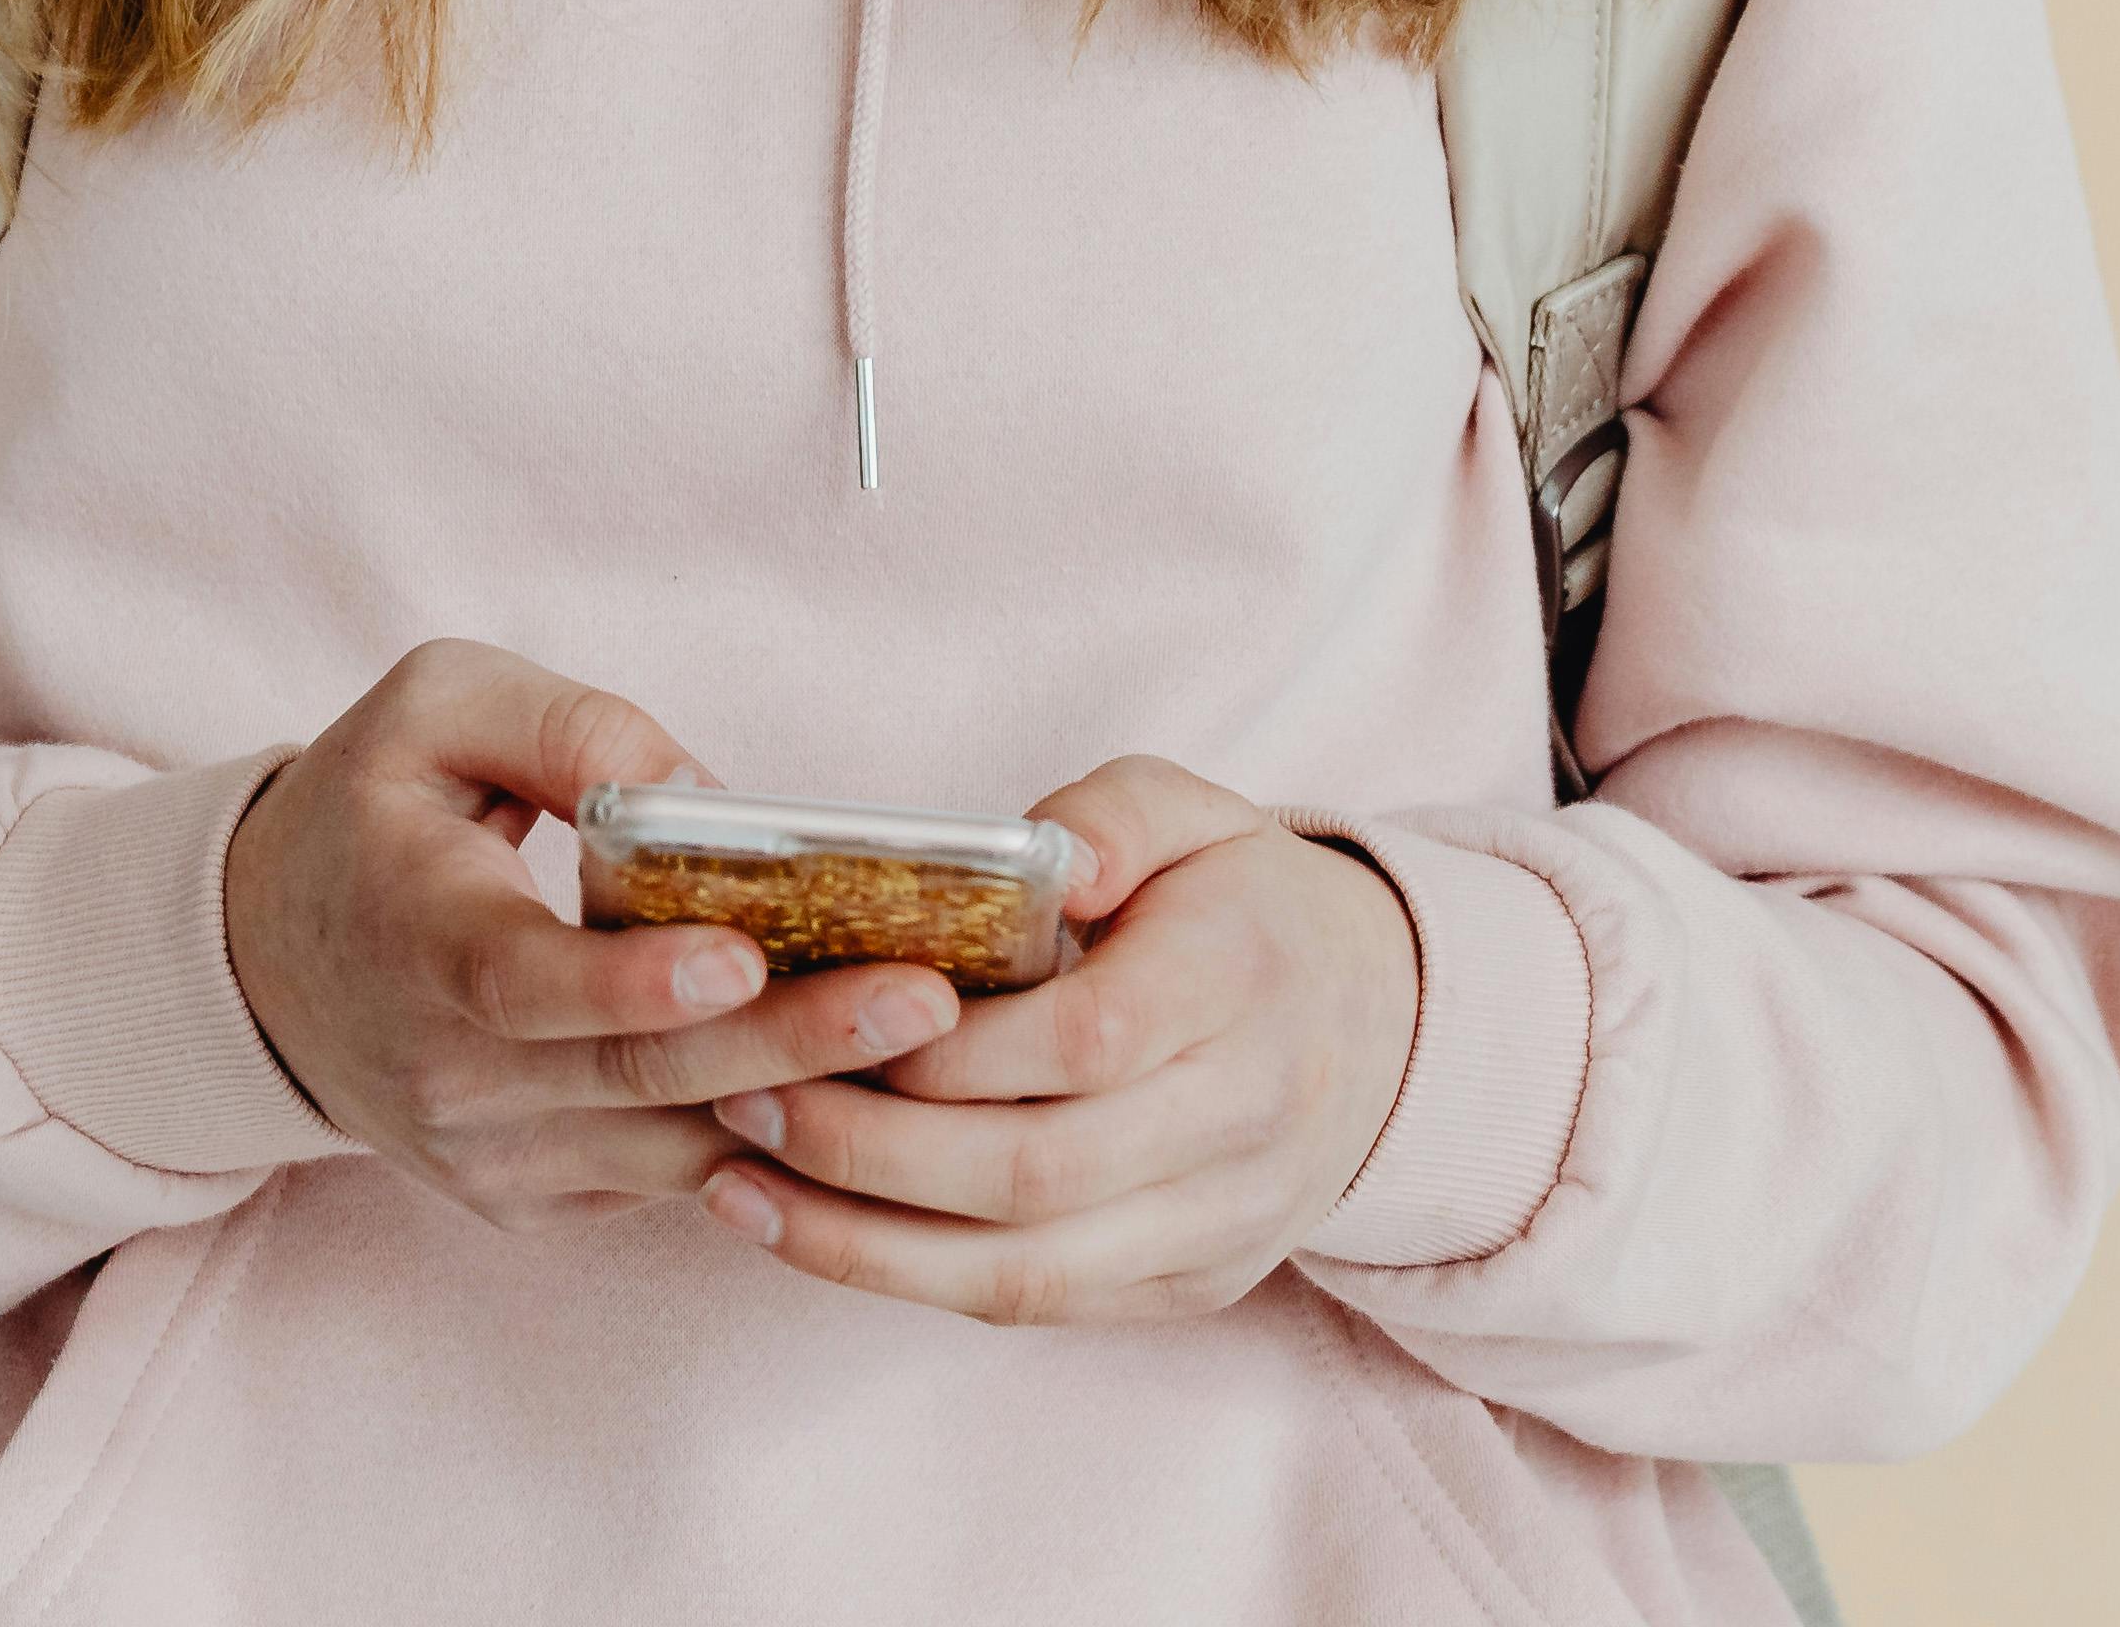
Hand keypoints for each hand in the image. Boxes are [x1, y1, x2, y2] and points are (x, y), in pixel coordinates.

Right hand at [218, 638, 966, 1231]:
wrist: (265, 967)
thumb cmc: (372, 812)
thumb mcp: (436, 707)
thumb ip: (567, 726)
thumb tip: (709, 795)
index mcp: (416, 940)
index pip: (524, 984)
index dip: (634, 979)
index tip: (743, 956)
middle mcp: (451, 1075)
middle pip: (640, 1076)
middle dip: (797, 1043)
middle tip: (927, 1000)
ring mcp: (494, 1156)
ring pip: (676, 1147)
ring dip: (812, 1104)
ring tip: (939, 1050)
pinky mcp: (535, 1199)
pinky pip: (671, 1177)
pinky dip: (770, 1137)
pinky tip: (868, 1084)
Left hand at [691, 754, 1422, 1325]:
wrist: (1384, 1030)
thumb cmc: (1248, 907)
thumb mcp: (1194, 811)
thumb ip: (1110, 814)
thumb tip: (1040, 861)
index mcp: (1244, 986)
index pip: (1084, 1041)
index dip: (946, 1050)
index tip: (822, 1016)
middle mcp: (1245, 1123)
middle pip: (1036, 1174)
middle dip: (866, 1153)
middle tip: (741, 1100)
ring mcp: (1223, 1226)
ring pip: (1026, 1273)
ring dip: (862, 1245)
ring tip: (735, 1189)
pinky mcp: (1190, 1288)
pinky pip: (1039, 1308)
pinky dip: (912, 1281)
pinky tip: (812, 1233)